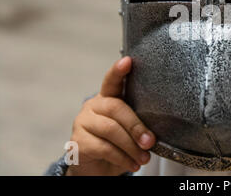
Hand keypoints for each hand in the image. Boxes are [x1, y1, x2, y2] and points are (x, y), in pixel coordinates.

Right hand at [66, 57, 155, 175]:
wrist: (97, 168)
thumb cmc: (118, 144)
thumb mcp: (129, 130)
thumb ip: (137, 124)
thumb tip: (152, 136)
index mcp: (108, 98)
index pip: (112, 81)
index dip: (118, 71)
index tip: (128, 61)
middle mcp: (93, 106)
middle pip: (116, 108)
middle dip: (136, 125)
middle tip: (150, 142)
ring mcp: (82, 122)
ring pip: (111, 129)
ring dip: (131, 146)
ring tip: (144, 158)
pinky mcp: (77, 141)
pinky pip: (103, 147)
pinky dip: (122, 158)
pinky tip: (132, 165)